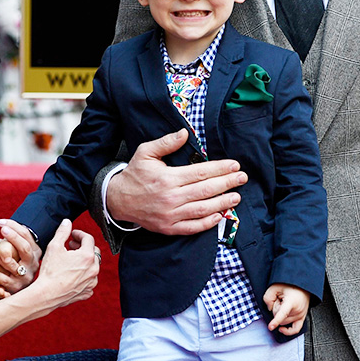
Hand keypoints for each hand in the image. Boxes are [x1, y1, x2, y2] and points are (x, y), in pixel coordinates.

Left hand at [0, 219, 40, 298]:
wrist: (13, 290)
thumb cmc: (13, 264)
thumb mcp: (16, 252)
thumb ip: (12, 242)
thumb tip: (3, 225)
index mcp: (34, 252)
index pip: (27, 236)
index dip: (15, 227)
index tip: (1, 222)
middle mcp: (32, 264)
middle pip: (25, 249)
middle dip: (14, 238)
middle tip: (3, 230)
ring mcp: (25, 277)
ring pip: (14, 265)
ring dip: (1, 257)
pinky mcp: (16, 288)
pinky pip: (5, 280)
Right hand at [31, 220, 101, 311]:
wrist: (46, 295)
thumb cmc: (50, 271)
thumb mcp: (54, 246)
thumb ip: (62, 232)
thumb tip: (67, 222)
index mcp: (87, 256)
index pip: (88, 238)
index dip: (79, 234)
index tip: (72, 235)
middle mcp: (94, 269)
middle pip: (93, 251)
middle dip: (83, 247)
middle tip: (70, 247)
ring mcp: (91, 282)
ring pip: (92, 266)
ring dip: (84, 261)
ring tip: (70, 261)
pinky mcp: (87, 292)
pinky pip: (89, 280)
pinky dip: (83, 275)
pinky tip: (72, 274)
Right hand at [106, 129, 245, 234]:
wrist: (117, 200)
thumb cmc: (134, 174)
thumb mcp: (145, 152)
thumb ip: (166, 143)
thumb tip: (184, 133)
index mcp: (167, 178)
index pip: (200, 172)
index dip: (220, 169)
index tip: (235, 165)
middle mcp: (170, 197)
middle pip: (205, 190)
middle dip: (227, 184)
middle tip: (242, 178)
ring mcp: (170, 214)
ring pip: (202, 209)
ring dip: (222, 203)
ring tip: (236, 197)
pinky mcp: (168, 227)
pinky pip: (192, 227)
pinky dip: (207, 223)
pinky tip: (219, 216)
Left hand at [263, 283, 309, 335]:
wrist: (302, 285)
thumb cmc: (290, 285)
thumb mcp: (275, 287)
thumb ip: (268, 297)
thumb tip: (269, 309)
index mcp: (291, 302)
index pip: (282, 314)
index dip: (276, 321)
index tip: (271, 327)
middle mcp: (297, 310)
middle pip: (280, 319)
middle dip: (276, 311)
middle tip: (279, 301)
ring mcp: (301, 315)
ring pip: (284, 323)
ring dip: (281, 316)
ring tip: (284, 305)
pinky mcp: (302, 318)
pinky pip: (295, 329)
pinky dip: (288, 331)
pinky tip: (282, 329)